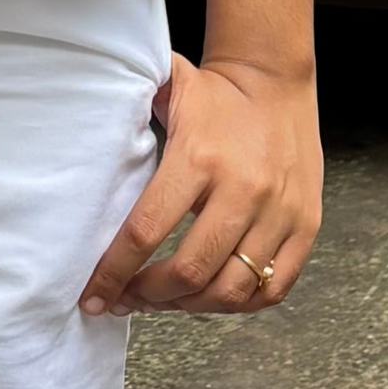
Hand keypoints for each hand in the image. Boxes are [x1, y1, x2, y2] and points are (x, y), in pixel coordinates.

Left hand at [79, 49, 321, 316]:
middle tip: (126, 299)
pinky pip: (273, 289)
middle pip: (190, 271)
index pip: (147, 230)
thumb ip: (127, 107)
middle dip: (149, 296)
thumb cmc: (215, 94)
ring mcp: (279, 213)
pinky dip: (238, 305)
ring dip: (190, 306)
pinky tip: (210, 297)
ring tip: (163, 302)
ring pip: (232, 289)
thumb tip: (82, 123)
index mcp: (199, 158)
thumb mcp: (167, 88)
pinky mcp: (305, 227)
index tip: (92, 295)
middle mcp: (243, 190)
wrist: (277, 81)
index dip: (114, 272)